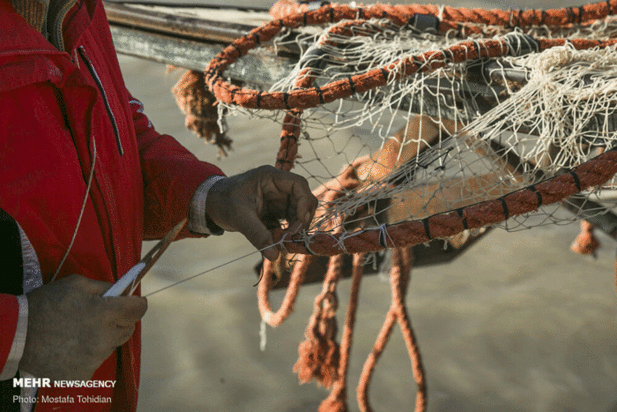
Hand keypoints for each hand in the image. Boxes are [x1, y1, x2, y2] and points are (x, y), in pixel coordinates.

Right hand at [19, 274, 146, 379]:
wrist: (18, 335)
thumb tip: (122, 291)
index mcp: (106, 313)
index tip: (132, 302)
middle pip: (128, 329)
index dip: (136, 303)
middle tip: (101, 315)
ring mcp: (95, 358)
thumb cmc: (46, 305)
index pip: (138, 309)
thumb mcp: (77, 284)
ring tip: (80, 331)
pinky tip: (72, 346)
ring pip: (112, 345)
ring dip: (103, 337)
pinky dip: (89, 353)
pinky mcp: (85, 372)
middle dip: (120, 320)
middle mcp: (105, 337)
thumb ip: (104, 287)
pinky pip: (96, 360)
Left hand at [206, 165, 317, 260]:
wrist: (210, 204)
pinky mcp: (275, 210)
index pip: (299, 185)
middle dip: (301, 219)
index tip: (300, 222)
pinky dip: (286, 233)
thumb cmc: (223, 202)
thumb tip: (274, 256)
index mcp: (270, 177)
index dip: (304, 203)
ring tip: (283, 242)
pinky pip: (289, 222)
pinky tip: (277, 242)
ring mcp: (278, 198)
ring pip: (298, 213)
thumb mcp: (240, 218)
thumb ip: (258, 235)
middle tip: (292, 237)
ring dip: (295, 228)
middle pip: (303, 200)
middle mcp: (278, 186)